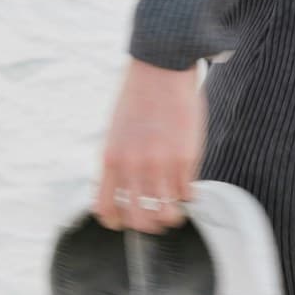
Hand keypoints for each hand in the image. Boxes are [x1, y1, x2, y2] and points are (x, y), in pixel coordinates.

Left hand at [95, 58, 204, 231]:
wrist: (161, 68)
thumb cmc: (138, 98)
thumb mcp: (115, 133)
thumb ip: (118, 162)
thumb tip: (122, 191)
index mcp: (111, 159)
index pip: (106, 209)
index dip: (116, 222)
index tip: (125, 218)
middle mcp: (134, 167)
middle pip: (139, 220)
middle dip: (148, 226)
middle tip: (155, 218)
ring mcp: (161, 165)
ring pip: (167, 214)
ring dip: (171, 217)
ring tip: (175, 208)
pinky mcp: (186, 158)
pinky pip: (188, 194)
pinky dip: (188, 197)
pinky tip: (187, 187)